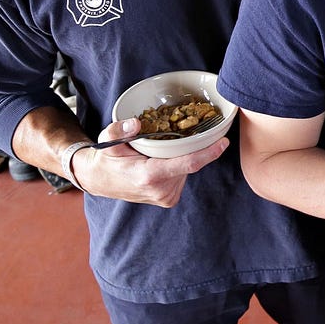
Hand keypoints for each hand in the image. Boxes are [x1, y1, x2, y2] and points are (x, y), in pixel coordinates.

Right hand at [71, 117, 228, 207]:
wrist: (100, 181)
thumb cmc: (106, 159)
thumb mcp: (107, 140)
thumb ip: (118, 130)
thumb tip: (135, 123)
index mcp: (149, 176)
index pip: (189, 164)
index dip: (209, 153)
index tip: (224, 142)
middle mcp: (161, 190)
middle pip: (190, 163)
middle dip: (190, 148)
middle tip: (176, 136)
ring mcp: (166, 198)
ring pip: (187, 170)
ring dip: (180, 158)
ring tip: (159, 153)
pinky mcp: (169, 200)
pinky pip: (182, 176)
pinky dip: (177, 167)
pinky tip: (163, 162)